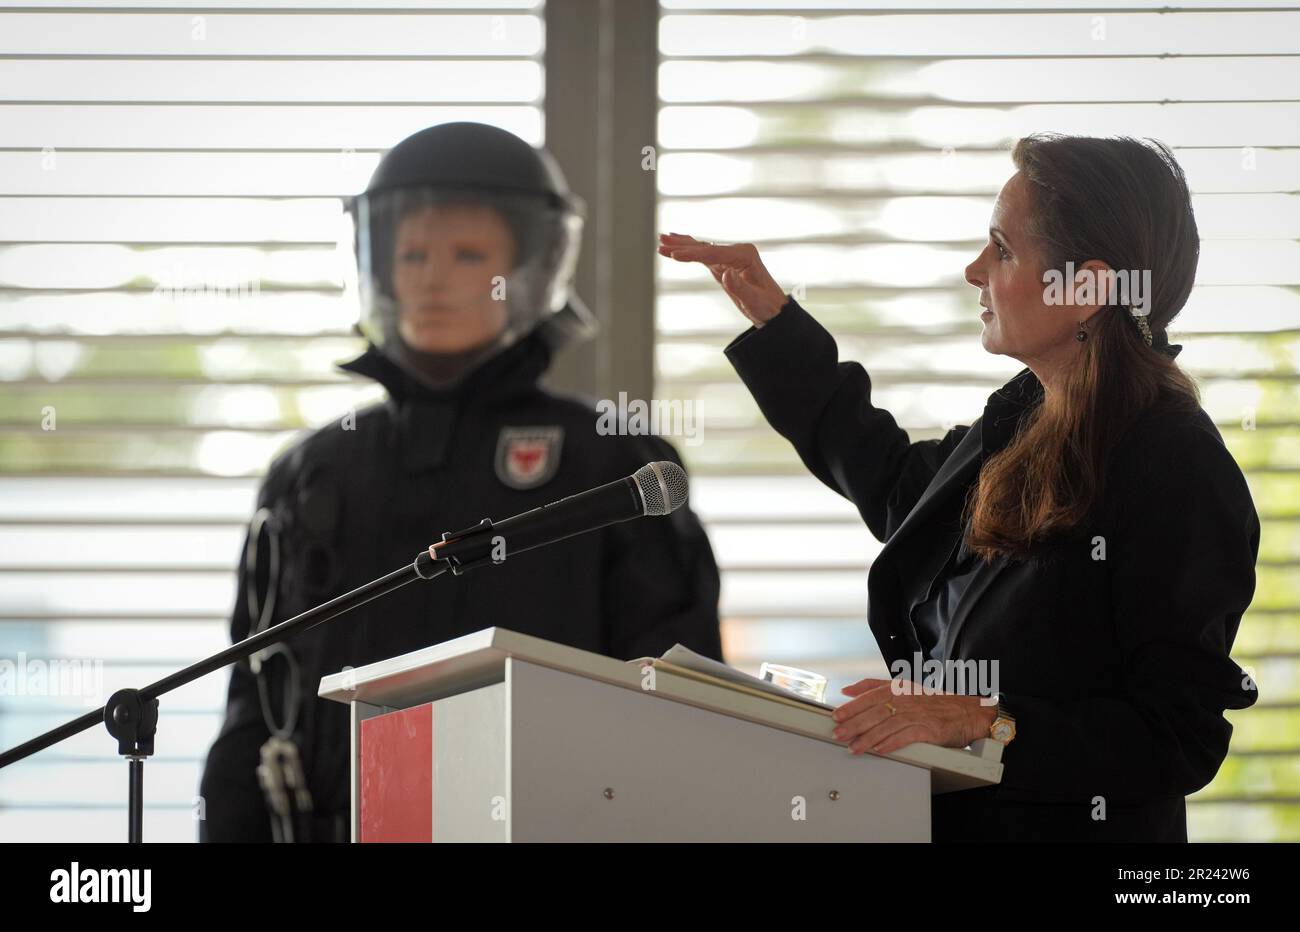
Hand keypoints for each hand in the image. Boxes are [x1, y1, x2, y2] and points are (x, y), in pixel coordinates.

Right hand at [657, 232, 787, 327]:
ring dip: (681, 245)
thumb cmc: (767, 307)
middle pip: (704, 247)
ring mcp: (730, 257)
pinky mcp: (724, 265)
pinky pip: (703, 255)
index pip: (713, 253)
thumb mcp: (754, 302)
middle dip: (682, 245)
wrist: (774, 311)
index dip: (692, 254)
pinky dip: (689, 250)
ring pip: (701, 249)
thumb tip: (726, 274)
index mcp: (745, 256)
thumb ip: (740, 288)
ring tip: (661, 239)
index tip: (674, 255)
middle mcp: (737, 252)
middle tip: (660, 242)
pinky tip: (676, 245)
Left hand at [830, 677, 997, 755]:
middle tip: (838, 733)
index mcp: (898, 688)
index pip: (870, 695)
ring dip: (867, 738)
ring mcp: (917, 714)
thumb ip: (874, 686)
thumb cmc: (933, 702)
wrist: (966, 712)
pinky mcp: (928, 730)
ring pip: (887, 726)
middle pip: (875, 711)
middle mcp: (906, 699)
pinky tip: (879, 750)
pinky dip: (891, 744)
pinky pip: (906, 737)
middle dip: (854, 724)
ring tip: (853, 747)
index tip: (837, 715)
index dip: (852, 706)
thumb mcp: (903, 688)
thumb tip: (848, 690)